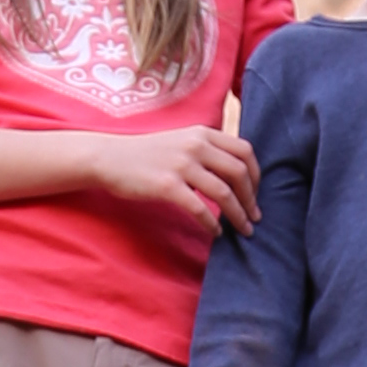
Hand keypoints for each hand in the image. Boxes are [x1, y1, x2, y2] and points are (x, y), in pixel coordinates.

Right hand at [98, 121, 259, 234]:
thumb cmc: (147, 154)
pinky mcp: (167, 185)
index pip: (244, 150)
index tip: (255, 193)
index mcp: (202, 133)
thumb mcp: (181, 140)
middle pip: (239, 172)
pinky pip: (200, 208)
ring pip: (224, 192)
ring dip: (238, 215)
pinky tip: (216, 233)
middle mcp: (195, 145)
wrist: (110, 158)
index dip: (256, 174)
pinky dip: (212, 224)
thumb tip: (234, 172)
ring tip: (244, 230)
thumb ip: (206, 150)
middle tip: (254, 217)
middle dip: (251, 198)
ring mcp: (181, 164)